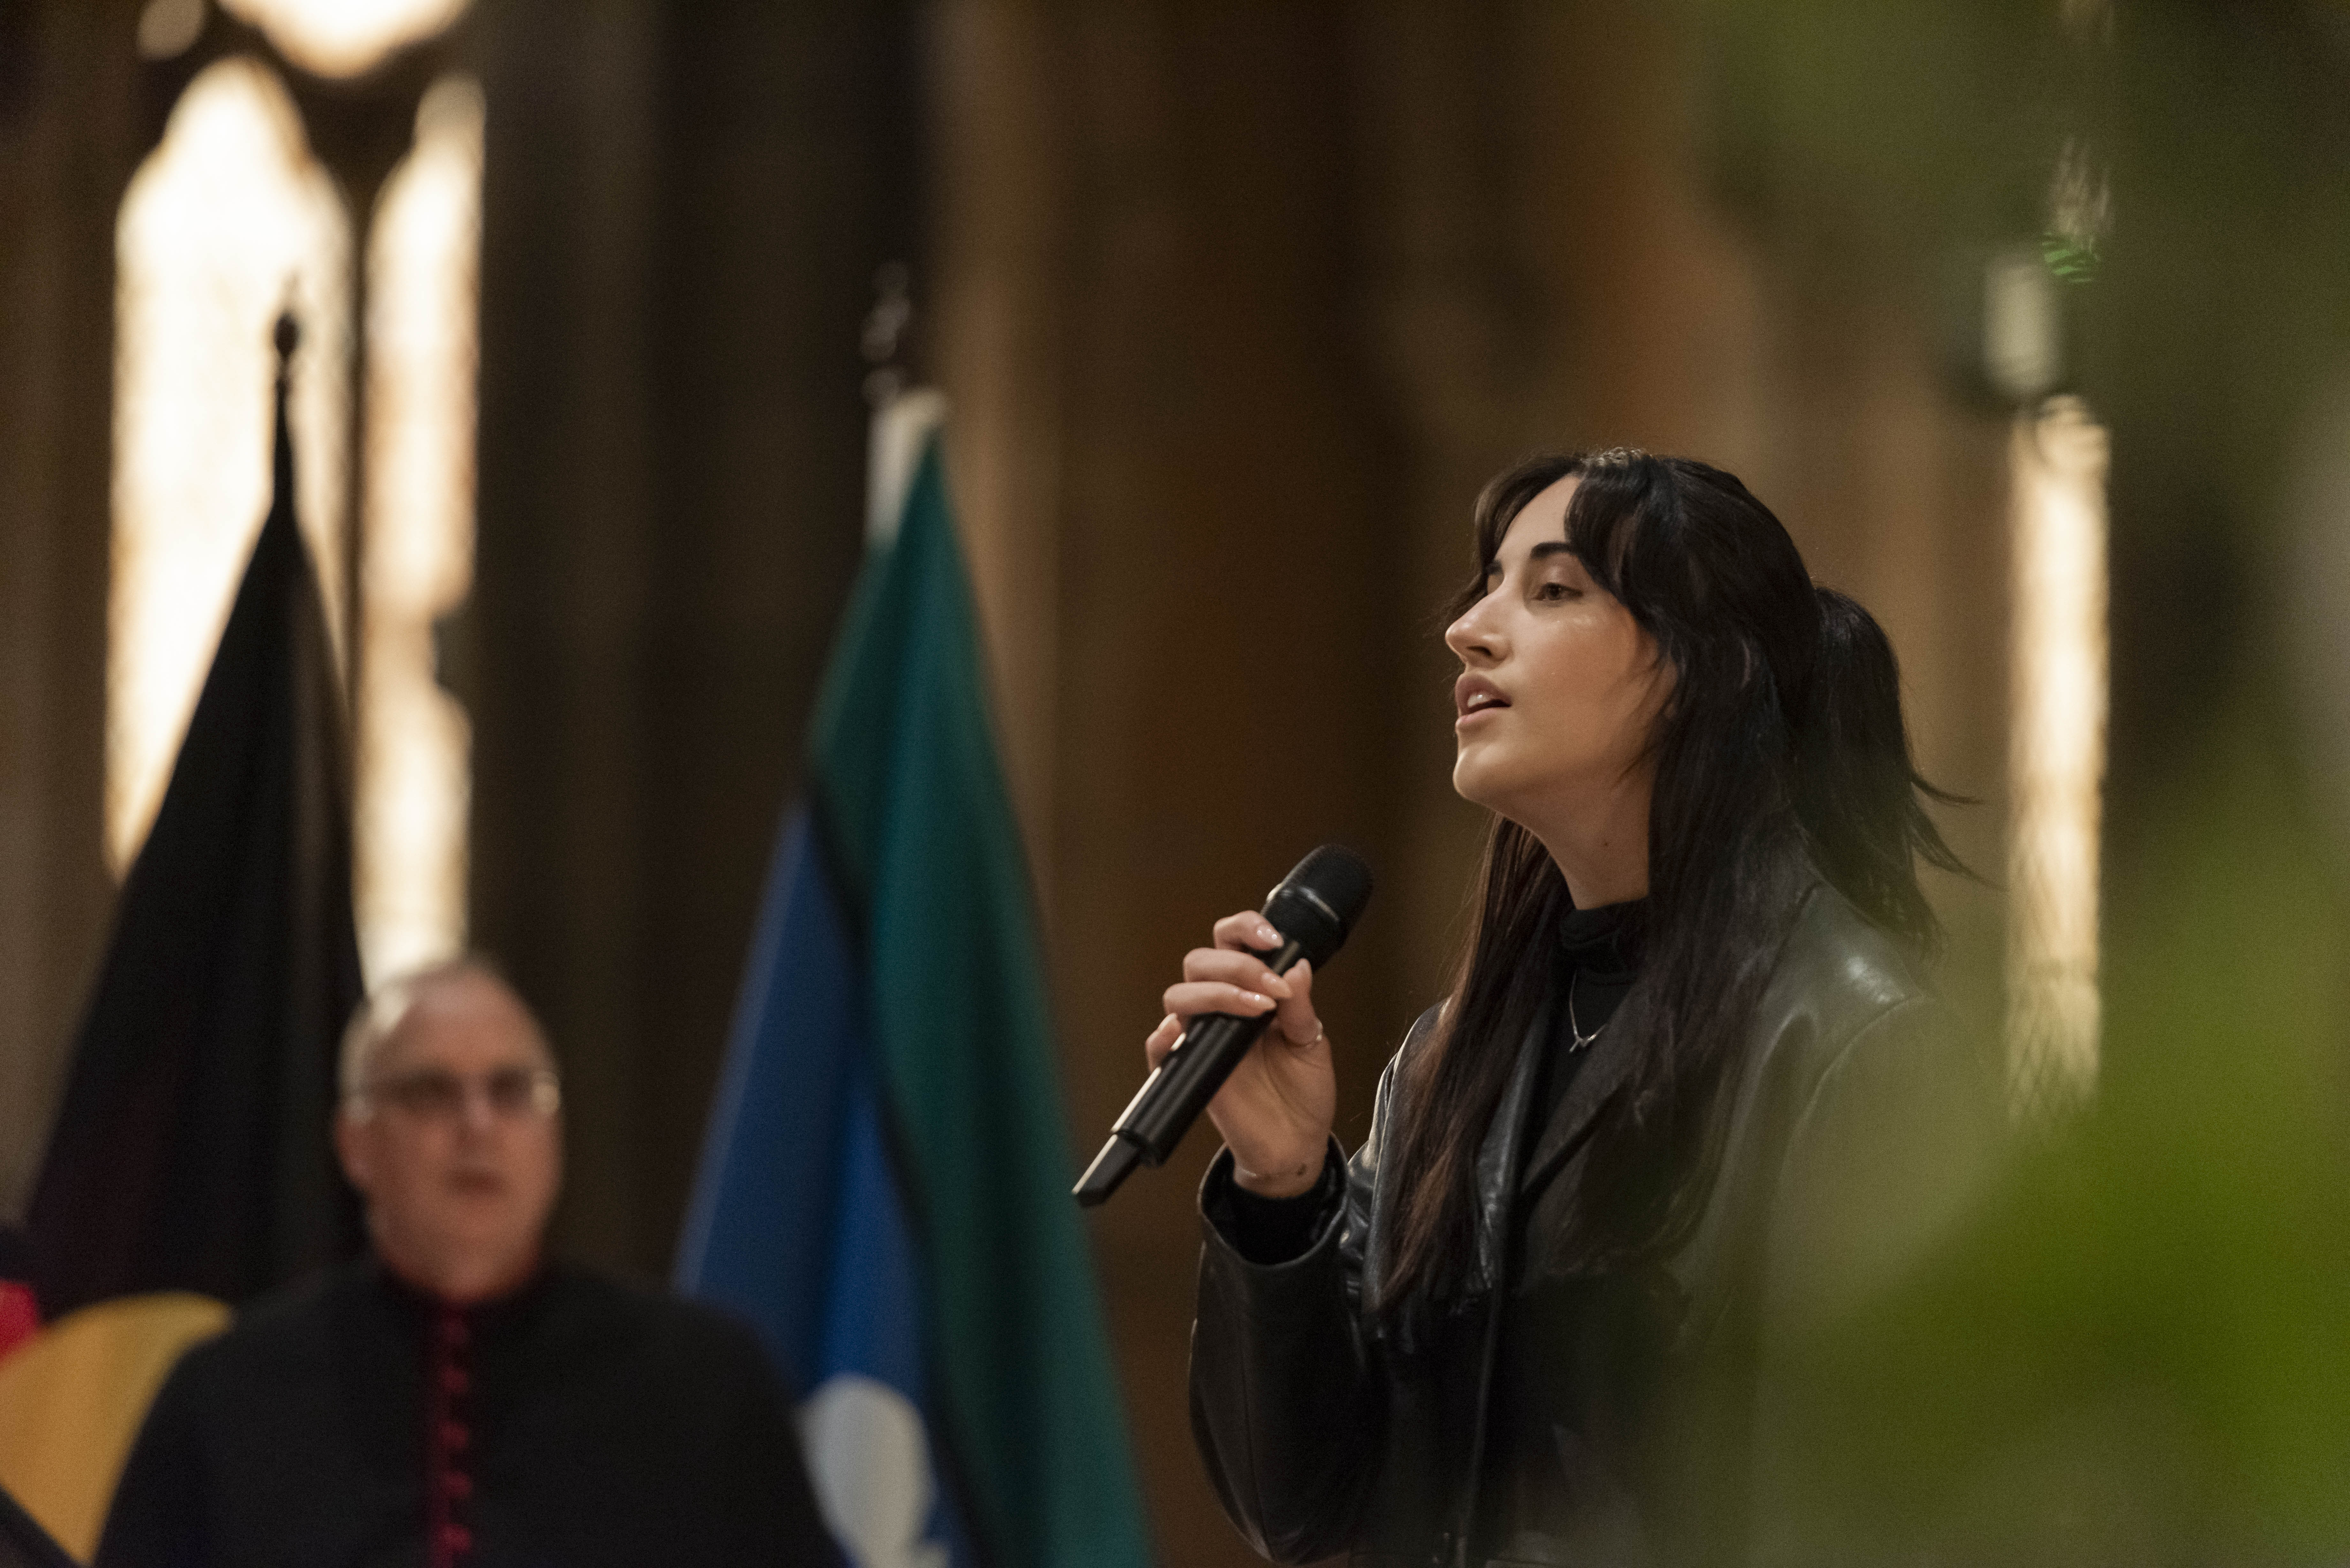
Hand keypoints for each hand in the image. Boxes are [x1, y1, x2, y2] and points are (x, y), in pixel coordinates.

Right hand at [1146, 910, 1335, 1198]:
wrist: (1297, 1144)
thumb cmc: (1302, 1092)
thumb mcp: (1311, 1043)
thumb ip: (1300, 1006)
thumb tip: (1296, 964)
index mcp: (1250, 992)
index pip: (1230, 943)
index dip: (1244, 929)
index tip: (1273, 939)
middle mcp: (1221, 1010)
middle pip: (1200, 961)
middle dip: (1235, 964)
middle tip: (1271, 987)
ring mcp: (1202, 1039)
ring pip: (1179, 995)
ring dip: (1216, 993)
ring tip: (1256, 1009)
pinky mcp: (1189, 1072)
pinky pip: (1159, 1048)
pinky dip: (1165, 1036)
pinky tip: (1186, 1033)